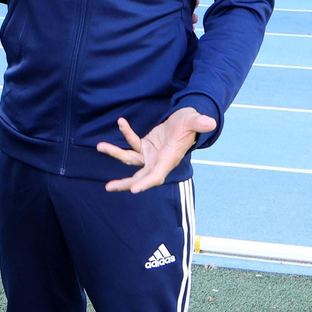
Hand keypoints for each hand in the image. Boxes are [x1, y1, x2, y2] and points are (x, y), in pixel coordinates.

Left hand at [97, 107, 216, 193]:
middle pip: (140, 177)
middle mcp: (158, 161)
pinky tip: (121, 122)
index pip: (157, 175)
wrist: (187, 121)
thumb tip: (210, 122)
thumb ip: (200, 122)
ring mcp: (150, 155)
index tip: (134, 190)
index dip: (147, 183)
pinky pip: (132, 143)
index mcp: (169, 160)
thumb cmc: (191, 122)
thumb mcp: (194, 121)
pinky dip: (126, 133)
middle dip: (125, 184)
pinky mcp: (144, 147)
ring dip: (115, 153)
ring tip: (100, 146)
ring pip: (130, 160)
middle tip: (109, 187)